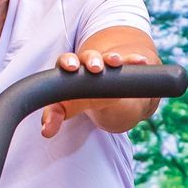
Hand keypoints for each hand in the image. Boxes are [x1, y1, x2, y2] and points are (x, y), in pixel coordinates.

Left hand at [41, 48, 159, 136]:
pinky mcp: (124, 66)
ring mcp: (107, 64)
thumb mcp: (66, 107)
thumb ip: (54, 116)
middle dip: (91, 60)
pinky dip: (135, 60)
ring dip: (112, 58)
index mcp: (70, 69)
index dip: (68, 62)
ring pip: (109, 58)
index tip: (71, 67)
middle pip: (88, 56)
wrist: (102, 90)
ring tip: (117, 62)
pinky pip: (130, 62)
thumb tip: (46, 131)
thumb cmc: (78, 97)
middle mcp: (88, 62)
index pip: (66, 61)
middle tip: (95, 67)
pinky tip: (141, 61)